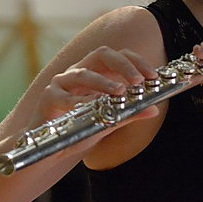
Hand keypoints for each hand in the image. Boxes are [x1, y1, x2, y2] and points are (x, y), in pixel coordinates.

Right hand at [29, 46, 159, 143]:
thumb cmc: (80, 128)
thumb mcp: (109, 120)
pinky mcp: (48, 97)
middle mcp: (79, 71)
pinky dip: (79, 102)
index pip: (118, 55)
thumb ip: (129, 113)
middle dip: (122, 65)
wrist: (50, 147)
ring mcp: (62, 82)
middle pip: (101, 54)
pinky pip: (64, 97)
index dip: (137, 62)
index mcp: (96, 72)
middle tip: (138, 80)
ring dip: (103, 82)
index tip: (152, 76)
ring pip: (83, 73)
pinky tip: (91, 108)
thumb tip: (154, 110)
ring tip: (119, 92)